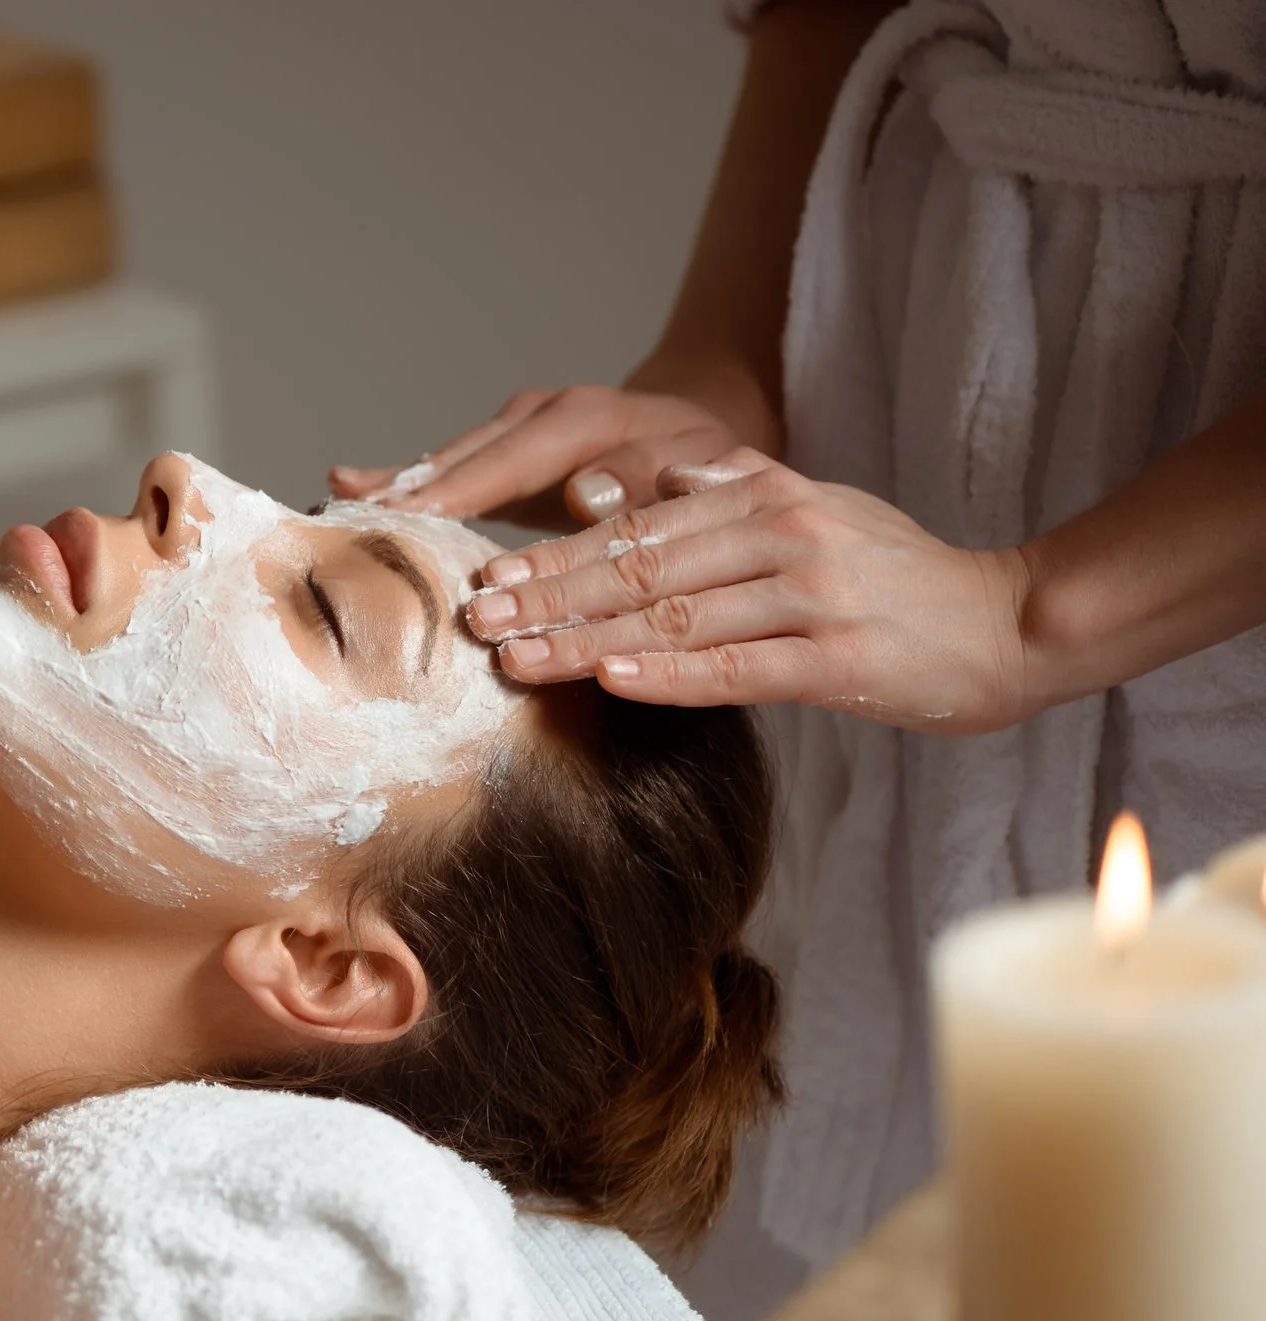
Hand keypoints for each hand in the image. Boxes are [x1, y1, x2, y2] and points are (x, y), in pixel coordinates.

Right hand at [328, 358, 779, 531]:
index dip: (460, 490)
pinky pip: (447, 465)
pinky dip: (401, 478)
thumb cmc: (704, 463)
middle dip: (410, 489)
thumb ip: (644, 478)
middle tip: (352, 519)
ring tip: (338, 505)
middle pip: (464, 456)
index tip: (410, 515)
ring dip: (395, 485)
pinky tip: (346, 482)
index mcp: (586, 420)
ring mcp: (514, 427)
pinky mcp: (500, 447)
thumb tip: (580, 492)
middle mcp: (540, 414)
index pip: (511, 460)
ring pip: (447, 458)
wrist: (702, 429)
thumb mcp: (701, 469)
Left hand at [459, 450, 1036, 733]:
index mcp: (766, 495)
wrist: (1007, 623)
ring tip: (516, 660)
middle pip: (641, 570)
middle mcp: (784, 535)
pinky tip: (608, 680)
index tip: (490, 578)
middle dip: (549, 596)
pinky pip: (734, 669)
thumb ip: (734, 490)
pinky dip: (666, 675)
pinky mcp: (838, 659)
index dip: (557, 555)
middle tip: (476, 621)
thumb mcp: (816, 509)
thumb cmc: (894, 577)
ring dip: (585, 641)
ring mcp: (812, 598)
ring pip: (674, 620)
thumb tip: (650, 477)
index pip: (638, 527)